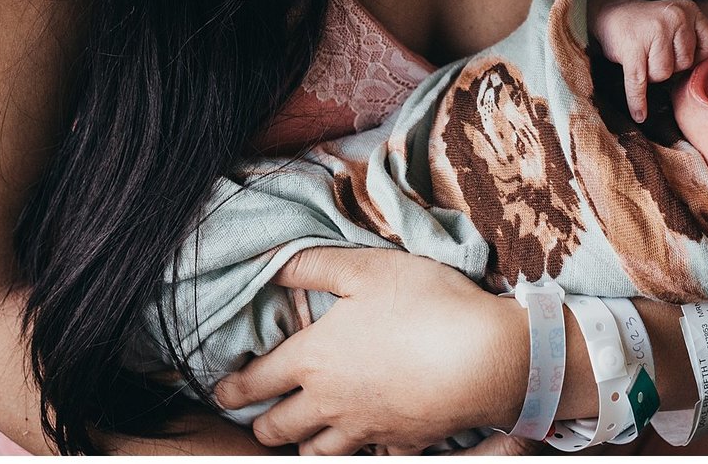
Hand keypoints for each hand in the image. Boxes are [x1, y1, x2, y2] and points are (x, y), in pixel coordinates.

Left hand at [214, 247, 528, 453]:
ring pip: (317, 452)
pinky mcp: (401, 443)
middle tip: (262, 413)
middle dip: (262, 423)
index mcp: (314, 359)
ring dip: (305, 443)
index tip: (223, 391)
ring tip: (306, 431)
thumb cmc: (425, 305)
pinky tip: (369, 438)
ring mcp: (365, 429)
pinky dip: (363, 450)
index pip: (255, 383)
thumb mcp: (366, 268)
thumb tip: (272, 264)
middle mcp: (330, 402)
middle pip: (277, 429)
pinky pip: (370, 457)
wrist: (484, 358)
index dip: (232, 389)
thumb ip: (313, 265)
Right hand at [589, 0, 707, 121]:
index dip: (696, 56)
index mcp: (689, 9)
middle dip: (669, 65)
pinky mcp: (632, 48)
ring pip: (664, 74)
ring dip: (652, 74)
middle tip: (654, 52)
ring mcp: (654, 31)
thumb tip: (707, 79)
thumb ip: (694, 41)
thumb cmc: (650, 26)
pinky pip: (639, 82)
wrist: (612, 13)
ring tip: (643, 57)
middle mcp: (675, 17)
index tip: (681, 53)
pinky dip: (638, 100)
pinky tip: (639, 115)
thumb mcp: (678, 20)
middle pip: (685, 63)